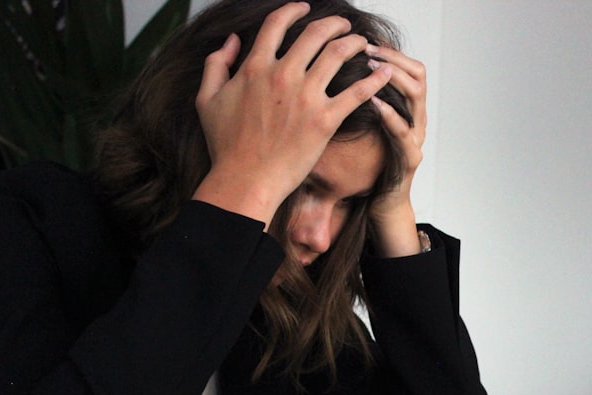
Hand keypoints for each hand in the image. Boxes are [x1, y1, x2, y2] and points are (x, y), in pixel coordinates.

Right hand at [192, 3, 392, 228]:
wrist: (245, 179)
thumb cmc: (226, 145)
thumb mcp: (207, 99)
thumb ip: (216, 64)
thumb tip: (231, 41)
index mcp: (255, 67)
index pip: (277, 24)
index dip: (293, 10)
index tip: (305, 8)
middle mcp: (283, 75)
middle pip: (315, 33)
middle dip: (334, 24)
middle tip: (343, 25)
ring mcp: (306, 97)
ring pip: (338, 54)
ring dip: (354, 43)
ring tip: (363, 43)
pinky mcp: (325, 120)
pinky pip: (357, 92)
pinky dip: (374, 79)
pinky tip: (385, 72)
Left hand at [365, 44, 426, 256]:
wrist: (381, 205)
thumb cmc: (369, 166)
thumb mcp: (364, 127)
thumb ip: (359, 102)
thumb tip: (335, 73)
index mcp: (407, 109)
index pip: (409, 67)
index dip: (391, 51)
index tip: (367, 40)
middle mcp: (416, 120)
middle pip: (418, 75)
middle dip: (392, 58)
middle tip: (367, 49)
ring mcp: (416, 138)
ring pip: (416, 97)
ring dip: (393, 78)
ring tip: (370, 68)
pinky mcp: (410, 159)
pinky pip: (404, 132)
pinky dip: (390, 114)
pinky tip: (374, 102)